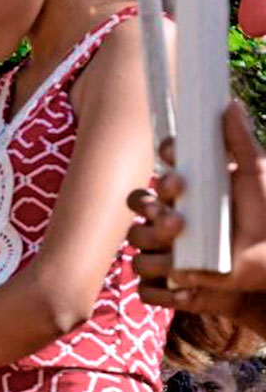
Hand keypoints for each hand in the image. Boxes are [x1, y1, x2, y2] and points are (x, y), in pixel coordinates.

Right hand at [128, 101, 265, 292]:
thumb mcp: (256, 176)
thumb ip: (240, 141)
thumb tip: (229, 103)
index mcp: (186, 193)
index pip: (159, 175)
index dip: (163, 170)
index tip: (179, 163)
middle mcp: (171, 218)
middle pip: (139, 205)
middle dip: (153, 204)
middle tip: (179, 202)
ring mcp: (168, 250)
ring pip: (137, 242)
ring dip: (154, 238)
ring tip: (181, 239)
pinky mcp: (173, 282)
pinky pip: (148, 288)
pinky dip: (160, 285)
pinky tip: (182, 277)